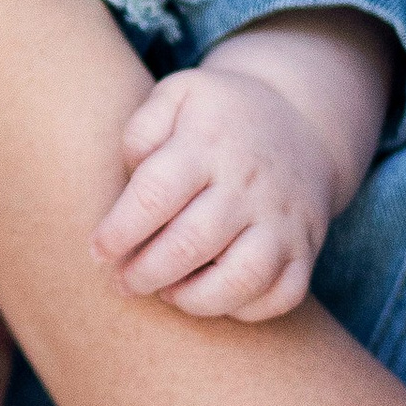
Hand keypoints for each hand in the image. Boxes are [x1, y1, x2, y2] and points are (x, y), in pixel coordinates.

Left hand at [95, 65, 340, 320]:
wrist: (302, 121)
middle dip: (145, 272)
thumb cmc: (217, 119)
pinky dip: (245, 309)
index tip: (98, 251)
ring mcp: (283, 219)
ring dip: (195, 299)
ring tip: (167, 292)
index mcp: (208, 143)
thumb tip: (129, 175)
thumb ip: (142, 130)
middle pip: (192, 242)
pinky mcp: (306, 248)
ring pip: (244, 276)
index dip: (119, 231)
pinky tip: (214, 296)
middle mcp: (249, 183)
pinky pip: (283, 295)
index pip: (156, 193)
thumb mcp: (178, 96)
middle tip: (123, 282)